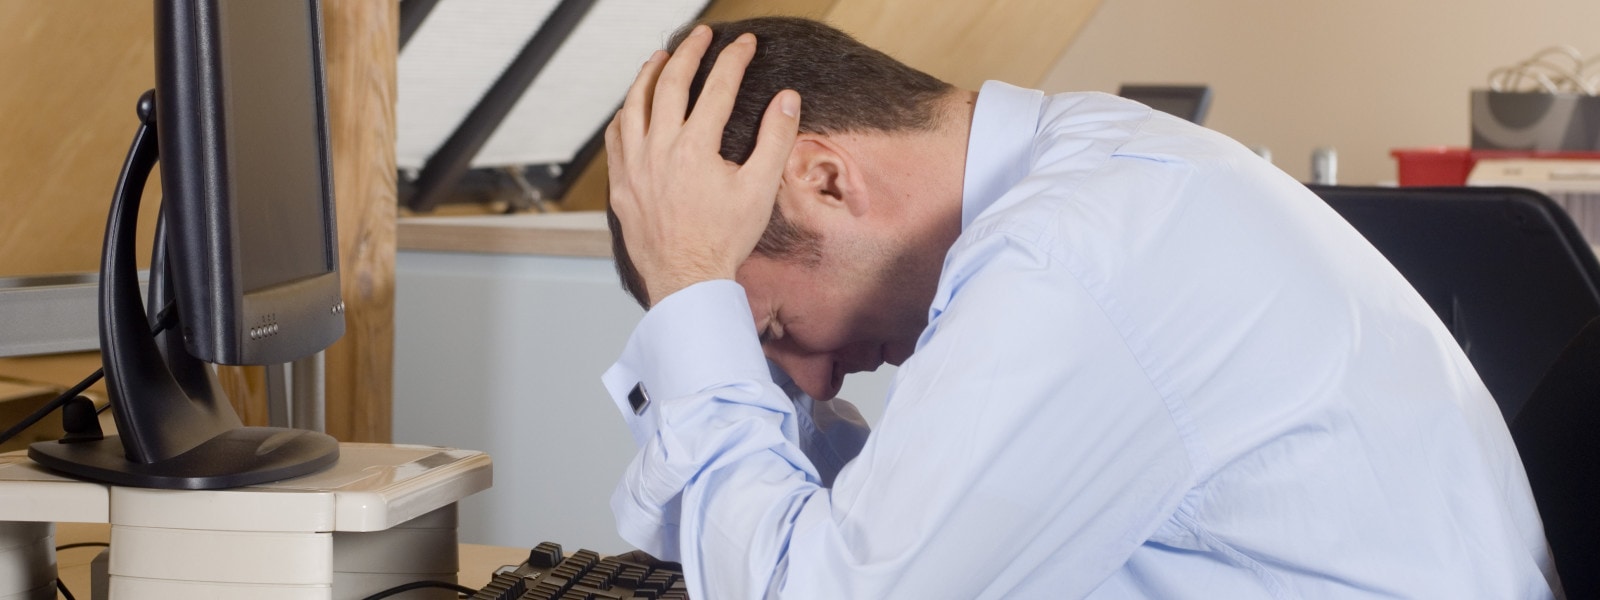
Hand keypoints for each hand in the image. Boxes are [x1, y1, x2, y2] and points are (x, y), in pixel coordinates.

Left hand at [605, 25, 800, 305]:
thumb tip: (787, 98)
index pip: (717, 88)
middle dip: (689, 53)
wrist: (687, 280)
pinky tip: (632, 106)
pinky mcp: (621, 185)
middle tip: (702, 35)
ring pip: (634, 105)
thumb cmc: (724, 240)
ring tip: (661, 56)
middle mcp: (659, 150)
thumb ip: (775, 139)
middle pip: (670, 84)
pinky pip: (616, 137)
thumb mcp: (760, 189)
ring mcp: (634, 166)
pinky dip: (625, 113)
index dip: (733, 59)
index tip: (745, 43)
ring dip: (648, 75)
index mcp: (696, 148)